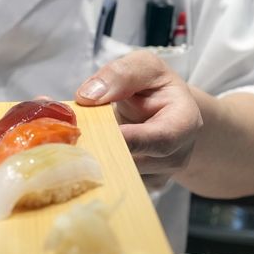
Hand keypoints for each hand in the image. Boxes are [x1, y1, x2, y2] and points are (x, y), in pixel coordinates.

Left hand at [75, 50, 202, 189]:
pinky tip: (82, 151)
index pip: (160, 139)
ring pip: (118, 176)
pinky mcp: (137, 186)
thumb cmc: (155, 87)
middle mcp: (175, 157)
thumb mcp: (143, 66)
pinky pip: (112, 183)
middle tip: (70, 139)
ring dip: (93, 159)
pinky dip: (93, 169)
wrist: (162, 112)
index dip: (130, 140)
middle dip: (101, 150)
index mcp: (184, 124)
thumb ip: (120, 75)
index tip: (102, 134)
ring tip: (73, 141)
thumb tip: (88, 96)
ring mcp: (157, 177)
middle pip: (134, 163)